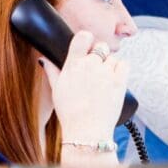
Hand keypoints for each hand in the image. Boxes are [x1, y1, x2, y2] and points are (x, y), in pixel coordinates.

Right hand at [39, 30, 128, 148]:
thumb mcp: (56, 89)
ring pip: (112, 57)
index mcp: (73, 64)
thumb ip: (52, 70)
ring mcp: (106, 72)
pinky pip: (124, 64)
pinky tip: (113, 79)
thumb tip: (44, 59)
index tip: (87, 45)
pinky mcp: (120, 81)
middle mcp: (90, 64)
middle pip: (100, 46)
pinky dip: (120, 69)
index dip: (87, 39)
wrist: (87, 130)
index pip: (83, 36)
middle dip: (98, 55)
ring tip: (103, 81)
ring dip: (109, 65)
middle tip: (95, 70)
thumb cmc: (70, 112)